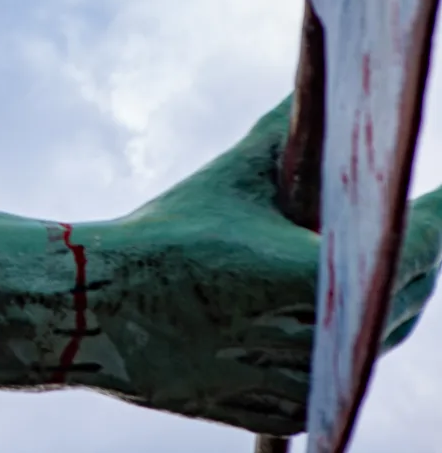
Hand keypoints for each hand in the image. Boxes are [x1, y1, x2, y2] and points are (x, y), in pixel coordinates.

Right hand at [0, 96, 441, 436]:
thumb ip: (281, 134)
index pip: (413, 247)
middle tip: (408, 227)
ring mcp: (294, 382)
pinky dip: (339, 352)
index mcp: (310, 277)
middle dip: (410, 261)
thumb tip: (313, 87)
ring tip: (367, 268)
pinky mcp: (272, 411)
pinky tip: (328, 319)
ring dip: (376, 307)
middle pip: (403, 301)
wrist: (92, 309)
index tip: (441, 198)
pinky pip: (333, 381)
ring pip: (370, 346)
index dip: (435, 218)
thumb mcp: (225, 181)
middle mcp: (312, 339)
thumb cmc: (160, 238)